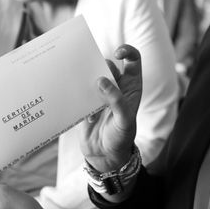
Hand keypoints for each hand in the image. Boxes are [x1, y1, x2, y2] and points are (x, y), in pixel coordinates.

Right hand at [79, 44, 141, 172]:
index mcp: (131, 87)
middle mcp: (116, 87)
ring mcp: (100, 94)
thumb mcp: (124, 120)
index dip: (127, 51)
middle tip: (93, 78)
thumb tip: (101, 80)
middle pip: (107, 65)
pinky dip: (76, 92)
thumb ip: (116, 100)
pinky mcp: (85, 103)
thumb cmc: (121, 137)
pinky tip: (78, 104)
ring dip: (86, 78)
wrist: (104, 156)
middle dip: (100, 66)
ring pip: (91, 76)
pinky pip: (79, 90)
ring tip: (82, 86)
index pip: (133, 60)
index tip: (117, 54)